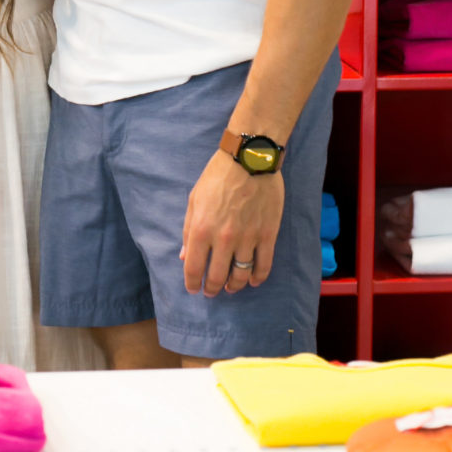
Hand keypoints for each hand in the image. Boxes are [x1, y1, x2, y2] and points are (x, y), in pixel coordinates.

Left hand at [181, 150, 284, 296]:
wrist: (249, 159)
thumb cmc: (217, 176)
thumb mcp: (194, 200)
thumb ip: (188, 229)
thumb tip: (184, 256)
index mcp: (201, 229)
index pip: (193, 267)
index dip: (192, 283)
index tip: (193, 288)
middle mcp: (223, 238)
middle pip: (217, 277)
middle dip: (213, 289)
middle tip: (211, 291)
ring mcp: (247, 238)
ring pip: (241, 275)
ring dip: (234, 286)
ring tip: (231, 287)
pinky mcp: (267, 235)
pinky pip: (263, 265)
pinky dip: (258, 278)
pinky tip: (254, 281)